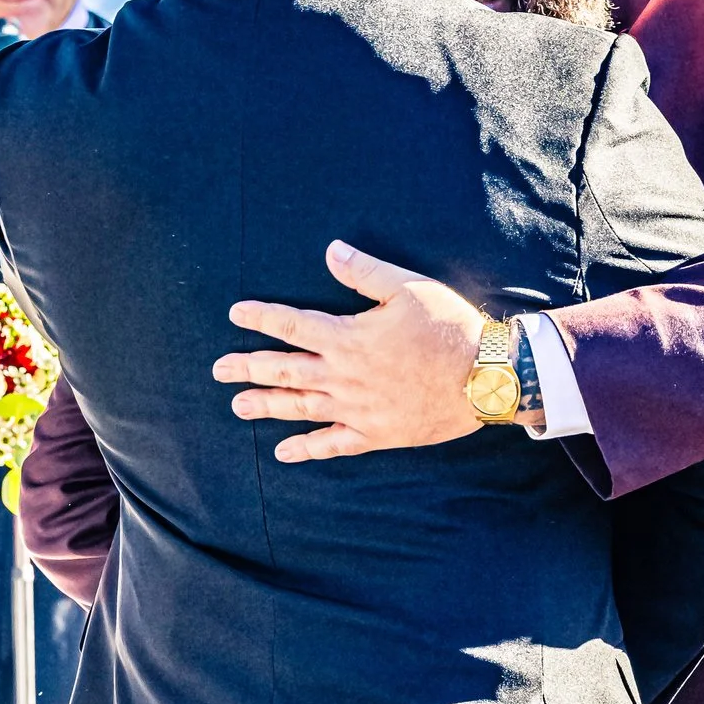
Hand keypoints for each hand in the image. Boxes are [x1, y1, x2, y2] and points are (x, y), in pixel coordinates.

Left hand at [218, 241, 486, 461]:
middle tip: (218, 369)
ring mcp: (357, 408)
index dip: (261, 317)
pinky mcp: (376, 433)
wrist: (485, 378)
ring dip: (266, 406)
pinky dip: (307, 449)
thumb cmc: (449, 328)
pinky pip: (333, 445)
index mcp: (349, 337)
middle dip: (248, 367)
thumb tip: (330, 250)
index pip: (292, 324)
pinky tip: (284, 452)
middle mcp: (345, 375)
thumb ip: (365, 273)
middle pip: (284, 370)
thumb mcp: (409, 289)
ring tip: (238, 406)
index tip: (236, 313)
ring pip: (300, 408)